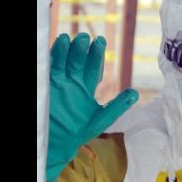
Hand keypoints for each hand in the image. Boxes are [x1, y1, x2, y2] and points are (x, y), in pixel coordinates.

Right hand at [46, 33, 137, 181]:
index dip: (96, 55)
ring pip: (62, 62)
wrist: (56, 143)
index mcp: (86, 88)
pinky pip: (48, 69)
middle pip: (78, 61)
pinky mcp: (46, 86)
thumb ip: (117, 106)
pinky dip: (51, 59)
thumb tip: (135, 93)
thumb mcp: (101, 119)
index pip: (92, 67)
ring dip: (65, 51)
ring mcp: (58, 83)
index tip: (100, 41)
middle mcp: (72, 82)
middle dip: (81, 49)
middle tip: (85, 37)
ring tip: (67, 39)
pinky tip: (54, 49)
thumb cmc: (79, 133)